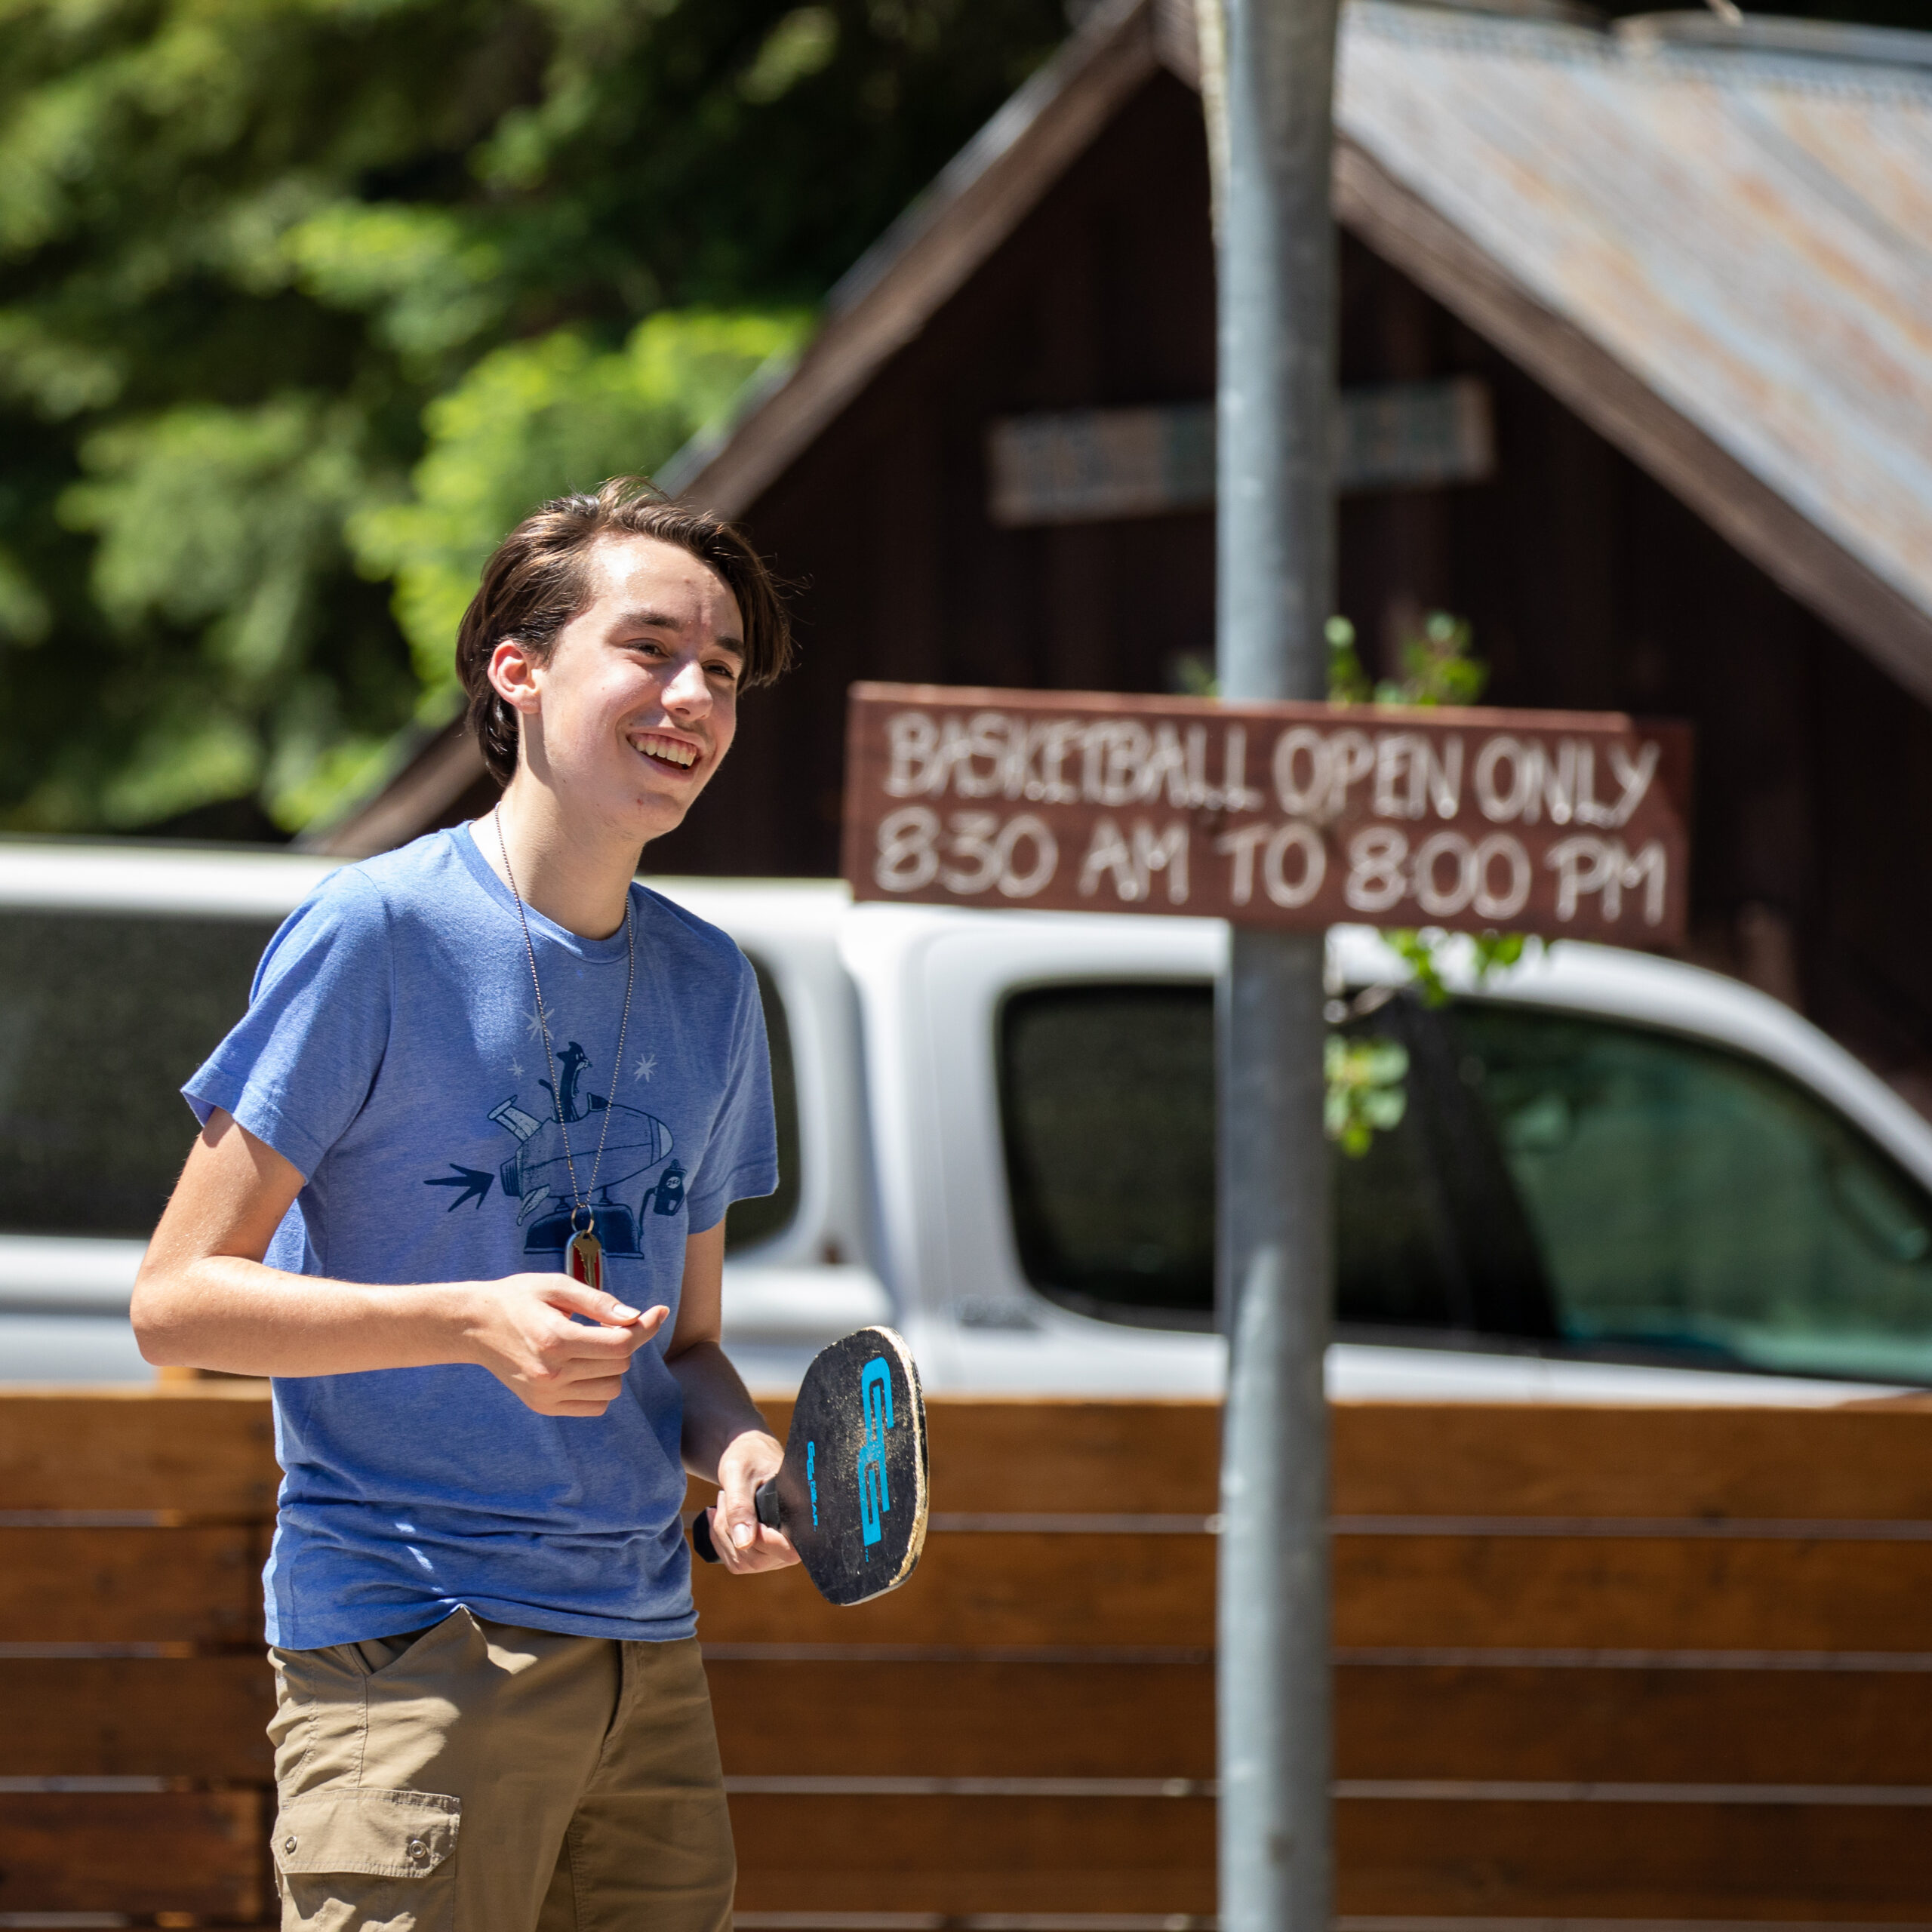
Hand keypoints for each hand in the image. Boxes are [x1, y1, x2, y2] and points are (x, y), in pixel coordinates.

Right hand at [460, 1273, 667, 1416]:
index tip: (657, 1311)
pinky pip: (594, 1406)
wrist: (474, 1326)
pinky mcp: (543, 1406)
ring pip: (611, 1389)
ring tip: (590, 1346)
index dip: (644, 1326)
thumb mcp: (556, 1286)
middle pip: (619, 1365)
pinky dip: (600, 1387)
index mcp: (556, 1339)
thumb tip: (634, 1316)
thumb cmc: (518, 1299)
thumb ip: (598, 1301)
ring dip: (613, 1367)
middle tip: (608, 1324)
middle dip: (624, 1342)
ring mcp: (546, 1394)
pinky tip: (584, 1366)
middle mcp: (552, 1372)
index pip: (620, 1344)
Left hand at [706, 1428, 799, 1574]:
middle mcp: (793, 1541)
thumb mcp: (738, 1473)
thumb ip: (741, 1507)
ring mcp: (777, 1553)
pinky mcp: (762, 1555)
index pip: (788, 1550)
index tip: (742, 1513)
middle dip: (730, 1529)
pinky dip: (720, 1541)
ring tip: (724, 1502)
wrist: (750, 1455)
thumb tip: (744, 1543)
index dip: (763, 1540)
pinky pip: (735, 1563)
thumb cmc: (749, 1457)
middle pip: (756, 1558)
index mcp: (799, 1515)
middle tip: (725, 1497)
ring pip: (741, 1562)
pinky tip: (720, 1518)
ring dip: (722, 1533)